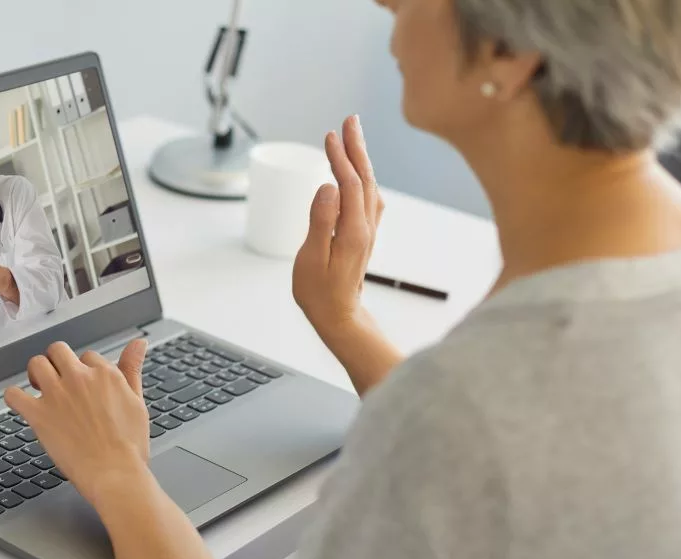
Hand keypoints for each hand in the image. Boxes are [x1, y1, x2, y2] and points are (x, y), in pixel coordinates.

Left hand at [4, 340, 150, 507]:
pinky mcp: (39, 414)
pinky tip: (22, 404)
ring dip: (36, 373)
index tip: (83, 386)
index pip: (87, 356)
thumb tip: (138, 344)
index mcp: (104, 374)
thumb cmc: (129, 446)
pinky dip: (13, 397)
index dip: (84, 371)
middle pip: (58, 350)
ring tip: (39, 388)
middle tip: (58, 381)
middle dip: (57, 362)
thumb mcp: (138, 402)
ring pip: (36, 364)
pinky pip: (13, 394)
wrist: (115, 474)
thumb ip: (132, 369)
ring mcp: (56, 395)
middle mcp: (79, 378)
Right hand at [292, 114, 384, 339]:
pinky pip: (368, 198)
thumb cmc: (319, 292)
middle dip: (356, 148)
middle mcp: (365, 227)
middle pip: (364, 179)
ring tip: (352, 137)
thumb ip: (320, 222)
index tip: (329, 136)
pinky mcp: (363, 236)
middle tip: (349, 121)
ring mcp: (367, 231)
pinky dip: (362, 178)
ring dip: (361, 160)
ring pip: (368, 187)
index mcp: (353, 231)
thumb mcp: (312, 259)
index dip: (340, 158)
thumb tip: (328, 186)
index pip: (350, 184)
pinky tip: (358, 173)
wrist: (339, 317)